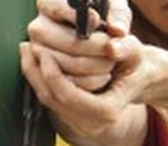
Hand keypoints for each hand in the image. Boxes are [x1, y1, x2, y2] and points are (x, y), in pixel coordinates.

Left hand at [20, 0, 144, 137]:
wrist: (140, 79)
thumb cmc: (137, 65)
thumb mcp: (137, 53)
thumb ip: (127, 48)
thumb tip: (112, 47)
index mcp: (108, 110)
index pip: (71, 97)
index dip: (55, 77)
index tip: (47, 54)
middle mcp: (92, 122)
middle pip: (53, 99)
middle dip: (37, 72)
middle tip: (29, 47)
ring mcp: (80, 120)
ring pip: (46, 99)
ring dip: (33, 73)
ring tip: (27, 49)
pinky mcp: (70, 113)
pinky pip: (48, 97)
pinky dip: (38, 76)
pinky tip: (36, 57)